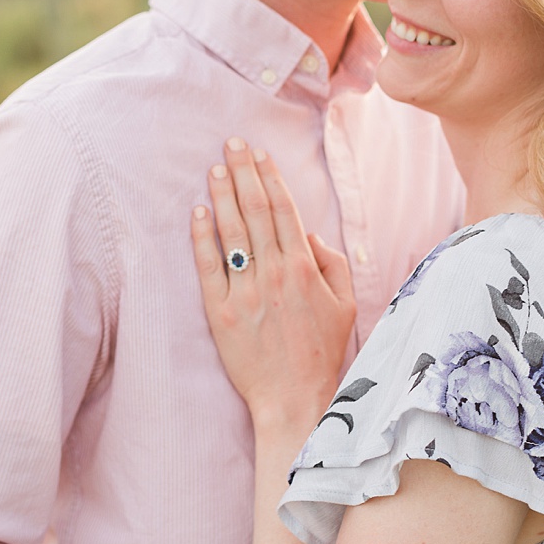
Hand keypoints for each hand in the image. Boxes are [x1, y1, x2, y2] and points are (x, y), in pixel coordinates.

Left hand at [190, 138, 355, 434]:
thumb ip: (332, 264)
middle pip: (256, 211)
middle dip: (244, 173)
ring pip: (232, 233)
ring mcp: (246, 293)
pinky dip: (203, 237)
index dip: (270, 178)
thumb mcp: (345, 306)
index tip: (260, 154)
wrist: (295, 400)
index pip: (284, 210)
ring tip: (215, 168)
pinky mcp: (221, 313)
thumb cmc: (322, 353)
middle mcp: (274, 274)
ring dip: (223, 195)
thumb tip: (308, 233)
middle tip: (232, 144)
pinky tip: (198, 212)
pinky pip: (209, 267)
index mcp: (305, 269)